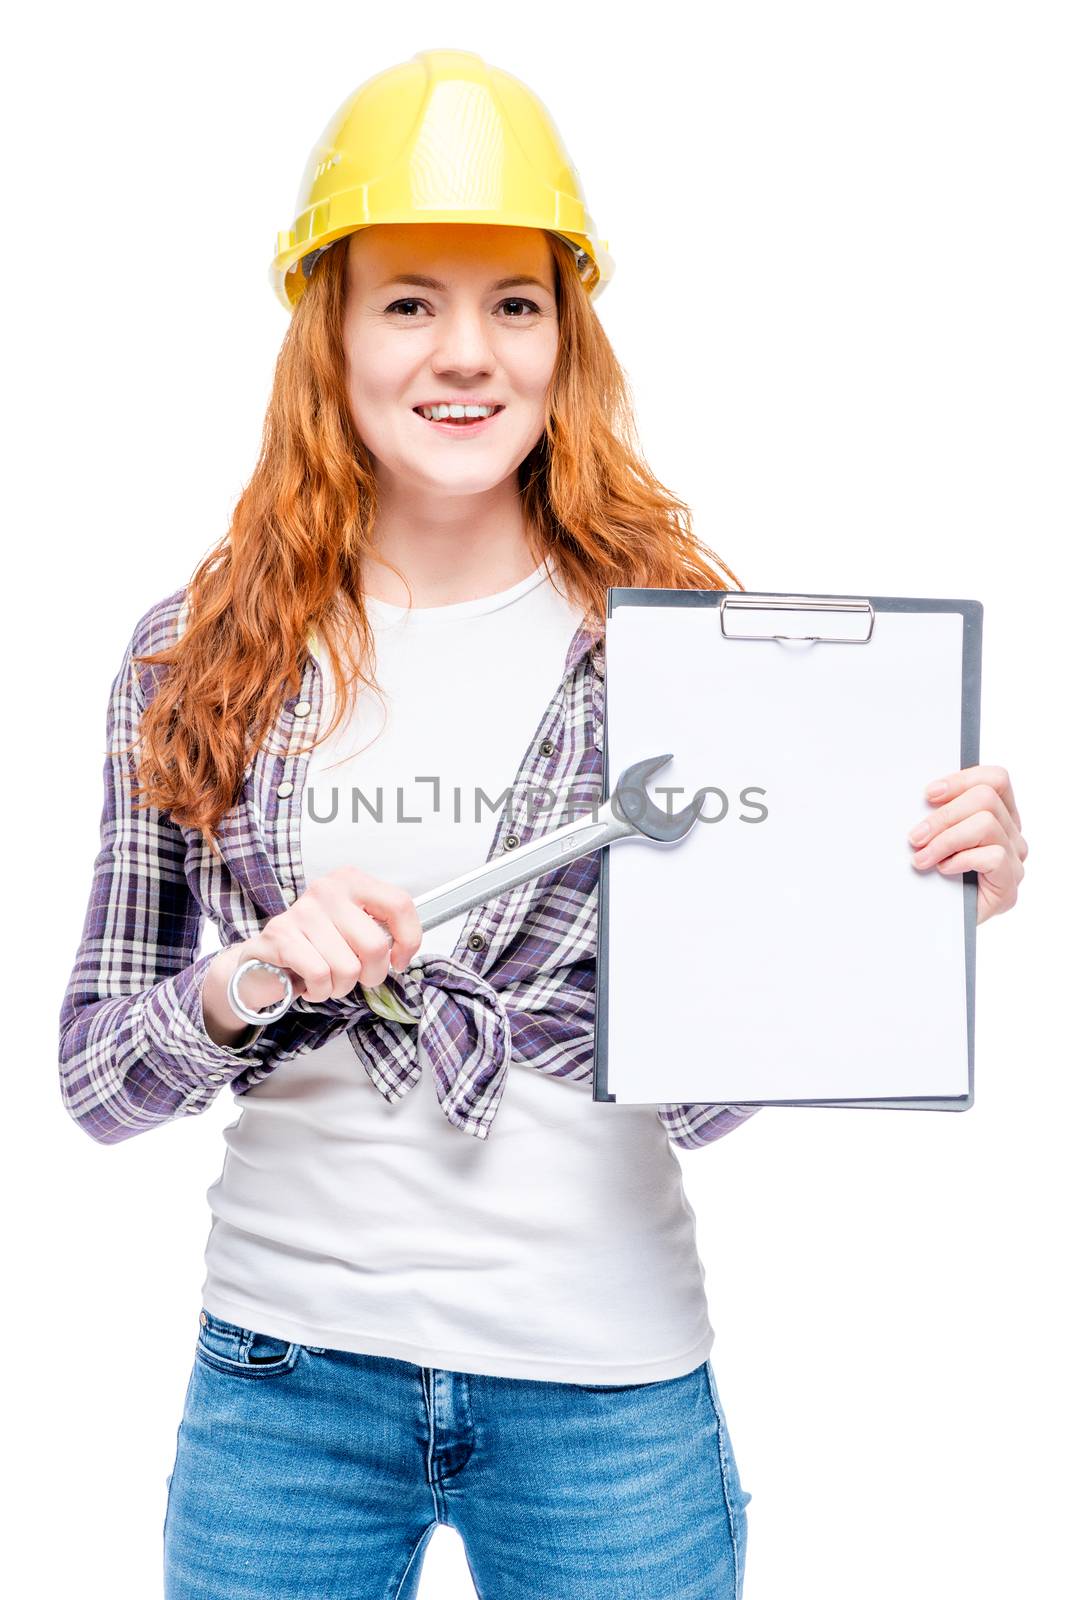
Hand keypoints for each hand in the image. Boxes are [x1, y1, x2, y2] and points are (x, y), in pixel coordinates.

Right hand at [202, 867, 423, 1040]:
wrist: (264, 959)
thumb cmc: (316, 945)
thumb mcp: (352, 928)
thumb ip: (380, 930)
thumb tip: (403, 952)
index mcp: (352, 881)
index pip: (399, 904)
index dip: (409, 940)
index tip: (399, 960)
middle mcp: (328, 889)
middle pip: (375, 945)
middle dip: (371, 975)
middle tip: (356, 977)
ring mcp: (303, 910)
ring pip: (347, 967)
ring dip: (341, 987)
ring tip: (328, 979)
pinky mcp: (281, 935)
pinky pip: (320, 975)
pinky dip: (320, 991)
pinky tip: (311, 984)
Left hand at [907, 764, 1026, 924]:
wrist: (932, 924)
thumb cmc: (931, 876)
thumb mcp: (933, 836)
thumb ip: (939, 814)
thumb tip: (923, 796)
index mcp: (998, 815)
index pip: (996, 780)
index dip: (962, 780)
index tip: (928, 795)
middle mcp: (1012, 835)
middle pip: (986, 799)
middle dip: (943, 816)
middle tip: (915, 837)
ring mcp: (1014, 861)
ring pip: (986, 825)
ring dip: (945, 840)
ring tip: (922, 858)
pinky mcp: (1009, 887)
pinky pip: (993, 857)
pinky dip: (962, 860)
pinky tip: (944, 871)